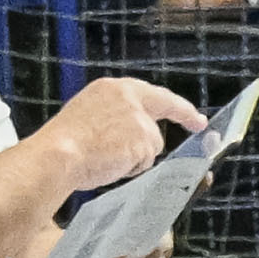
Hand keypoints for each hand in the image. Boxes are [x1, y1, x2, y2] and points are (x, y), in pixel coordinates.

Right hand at [39, 73, 205, 189]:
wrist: (59, 153)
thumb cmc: (65, 143)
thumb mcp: (89, 117)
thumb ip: (114, 118)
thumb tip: (132, 138)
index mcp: (112, 88)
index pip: (150, 93)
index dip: (173, 103)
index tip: (191, 111)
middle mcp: (128, 97)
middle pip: (160, 111)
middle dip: (185, 116)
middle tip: (199, 124)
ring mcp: (138, 118)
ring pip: (151, 145)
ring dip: (137, 157)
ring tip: (108, 159)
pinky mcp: (143, 139)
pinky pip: (145, 163)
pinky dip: (131, 169)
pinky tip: (112, 165)